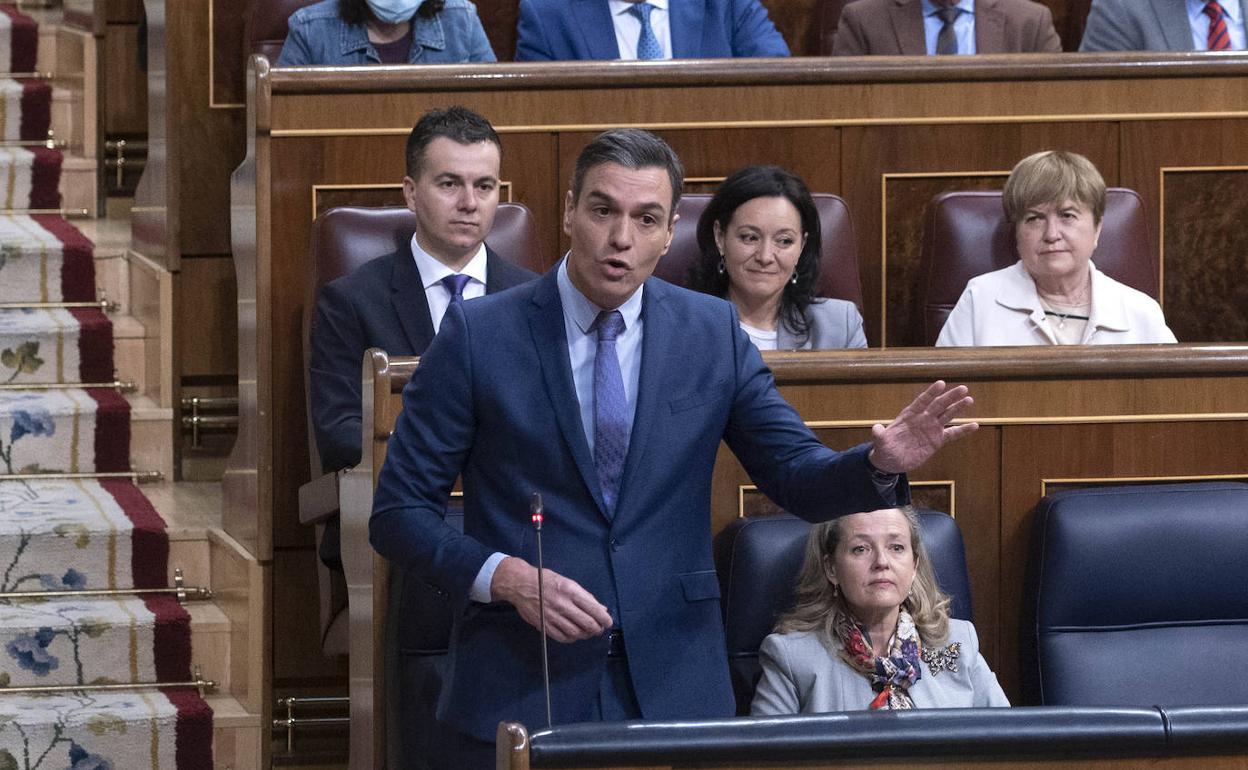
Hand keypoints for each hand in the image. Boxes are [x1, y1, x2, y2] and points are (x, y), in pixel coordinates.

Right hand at [491, 556, 612, 642]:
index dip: (604, 619)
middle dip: (597, 629)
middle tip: (598, 628)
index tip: (608, 622)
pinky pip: (562, 637)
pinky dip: (571, 638)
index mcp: (571, 591)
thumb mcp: (568, 582)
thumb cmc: (546, 580)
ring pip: (576, 633)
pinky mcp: (544, 625)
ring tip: (587, 631)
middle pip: (587, 624)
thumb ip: (585, 596)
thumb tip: (601, 609)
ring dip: (585, 634)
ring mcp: (553, 616)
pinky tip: (574, 634)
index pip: (594, 609)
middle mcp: (563, 604)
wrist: (521, 584)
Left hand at [868, 380, 977, 473]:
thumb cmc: (885, 448)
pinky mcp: (937, 440)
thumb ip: (880, 435)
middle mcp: (923, 419)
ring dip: (958, 408)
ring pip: (947, 415)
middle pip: (938, 405)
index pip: (922, 401)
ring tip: (969, 399)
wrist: (892, 461)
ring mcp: (931, 429)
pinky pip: (952, 434)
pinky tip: (975, 425)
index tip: (941, 383)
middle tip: (963, 388)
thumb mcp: (881, 442)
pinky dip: (963, 430)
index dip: (931, 393)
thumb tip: (875, 428)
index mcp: (909, 415)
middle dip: (950, 397)